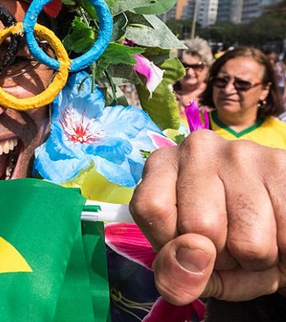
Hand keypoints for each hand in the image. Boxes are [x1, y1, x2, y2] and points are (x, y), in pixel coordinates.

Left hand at [130, 130, 285, 303]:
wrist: (280, 235)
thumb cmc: (223, 246)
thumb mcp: (189, 269)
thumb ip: (174, 274)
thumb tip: (191, 258)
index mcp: (162, 164)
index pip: (150, 207)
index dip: (170, 242)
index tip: (185, 241)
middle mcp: (197, 149)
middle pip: (198, 226)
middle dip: (216, 256)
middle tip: (227, 242)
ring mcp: (242, 154)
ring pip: (246, 241)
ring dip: (253, 259)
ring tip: (254, 236)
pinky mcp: (283, 167)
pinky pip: (283, 240)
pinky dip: (282, 251)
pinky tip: (276, 230)